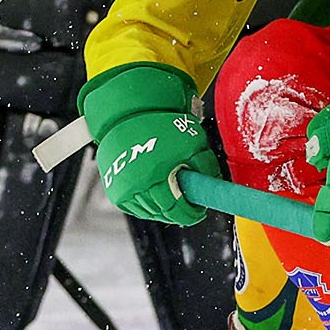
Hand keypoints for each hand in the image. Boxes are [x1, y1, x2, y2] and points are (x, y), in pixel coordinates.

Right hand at [79, 62, 217, 227]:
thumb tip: (214, 185)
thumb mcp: (190, 141)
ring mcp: (123, 190)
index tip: (199, 211)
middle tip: (190, 207)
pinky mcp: (114, 190)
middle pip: (163, 213)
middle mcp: (136, 186)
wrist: (127, 115)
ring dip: (164, 211)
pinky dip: (148, 208)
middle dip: (180, 213)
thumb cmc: (160, 126)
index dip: (190, 213)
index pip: (176, 209)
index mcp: (155, 176)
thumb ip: (205, 164)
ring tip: (175, 200)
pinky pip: (135, 208)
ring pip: (149, 212)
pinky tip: (157, 198)